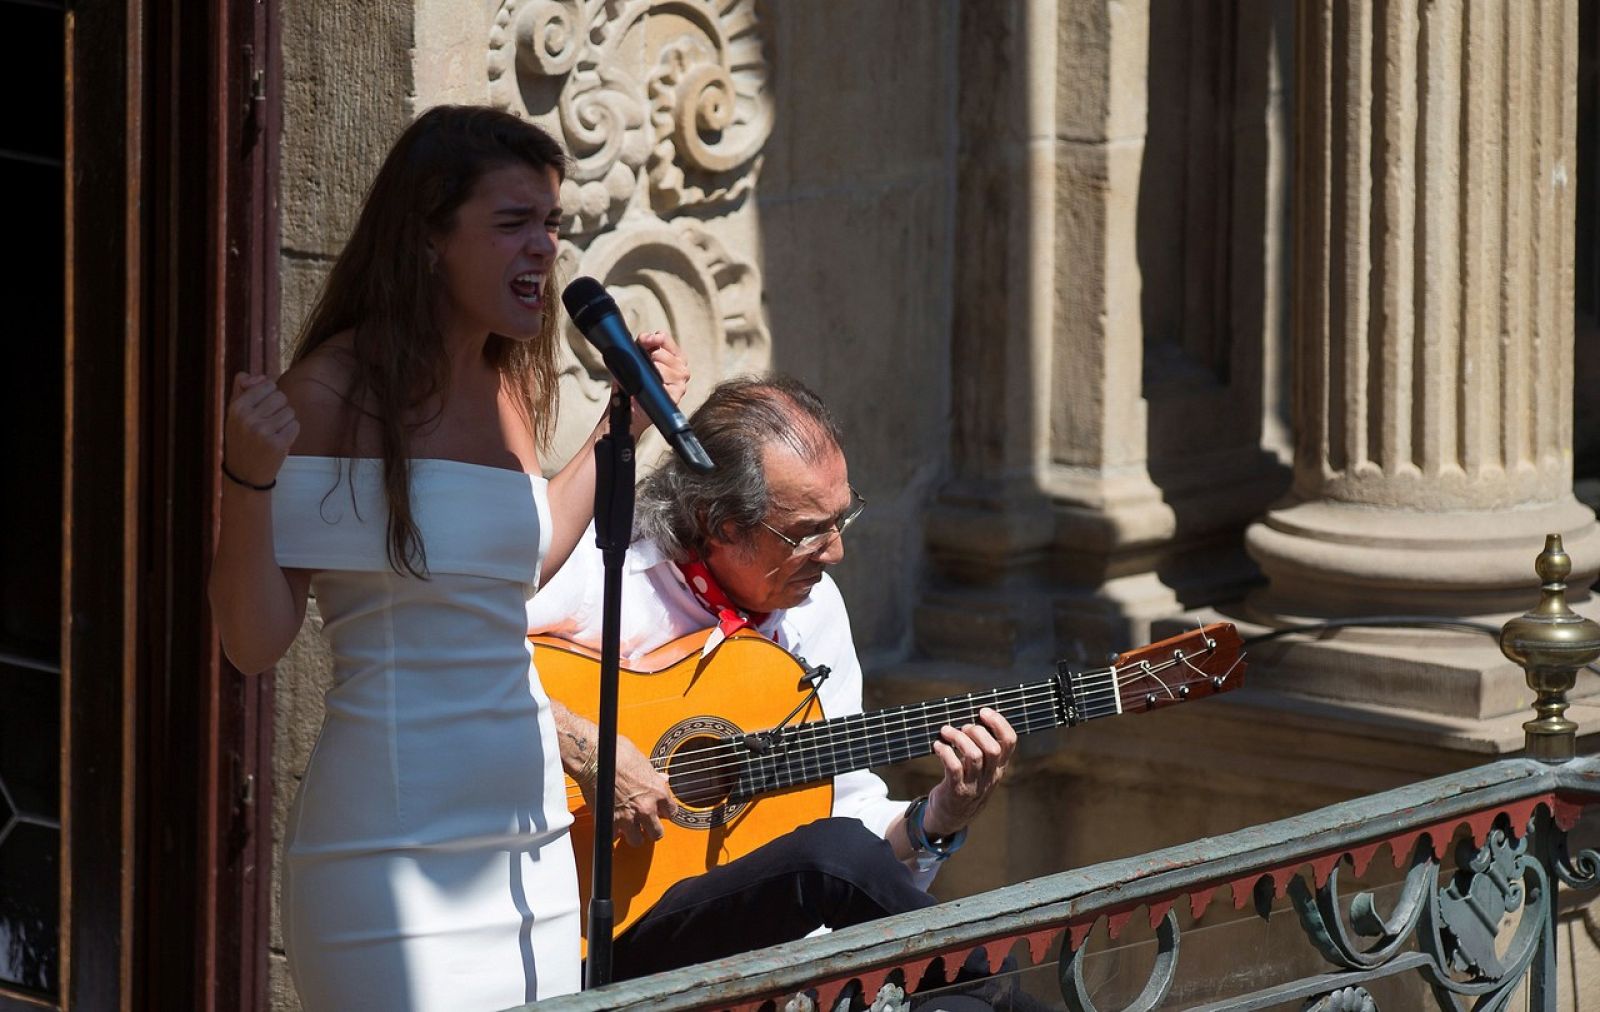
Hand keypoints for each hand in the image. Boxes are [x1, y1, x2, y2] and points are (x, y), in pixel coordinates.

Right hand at [224, 373, 297, 486]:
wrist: (244, 474)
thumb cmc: (242, 439)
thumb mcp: (235, 414)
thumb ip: (242, 389)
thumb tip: (260, 376)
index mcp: (236, 408)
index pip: (267, 384)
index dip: (269, 396)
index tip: (262, 409)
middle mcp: (248, 418)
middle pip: (281, 396)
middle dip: (279, 408)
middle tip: (268, 423)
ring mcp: (263, 432)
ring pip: (290, 411)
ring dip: (285, 421)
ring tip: (272, 433)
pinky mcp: (278, 444)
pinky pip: (295, 425)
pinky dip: (291, 432)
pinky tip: (279, 441)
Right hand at [609, 736, 676, 846]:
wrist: (594, 758)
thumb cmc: (616, 753)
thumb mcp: (643, 761)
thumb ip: (653, 776)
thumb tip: (661, 778)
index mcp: (658, 791)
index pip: (671, 811)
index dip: (664, 812)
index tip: (660, 811)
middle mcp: (646, 807)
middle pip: (657, 833)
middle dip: (651, 830)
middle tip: (645, 825)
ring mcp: (629, 817)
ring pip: (637, 840)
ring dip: (633, 835)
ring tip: (629, 829)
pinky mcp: (610, 821)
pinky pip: (613, 836)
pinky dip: (612, 833)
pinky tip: (611, 826)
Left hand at [627, 330, 689, 438]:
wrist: (628, 409)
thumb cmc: (634, 384)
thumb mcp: (637, 359)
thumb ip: (644, 344)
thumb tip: (647, 337)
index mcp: (675, 358)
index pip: (664, 339)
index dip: (652, 338)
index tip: (643, 341)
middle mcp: (682, 370)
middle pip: (661, 353)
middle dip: (648, 358)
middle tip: (642, 369)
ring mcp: (681, 384)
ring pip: (662, 368)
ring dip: (650, 372)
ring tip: (645, 381)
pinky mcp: (676, 397)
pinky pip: (664, 384)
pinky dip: (654, 385)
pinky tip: (650, 388)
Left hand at [923, 707, 1015, 837]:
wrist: (951, 818)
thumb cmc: (964, 784)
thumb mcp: (980, 770)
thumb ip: (981, 748)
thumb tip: (972, 718)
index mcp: (998, 767)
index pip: (1010, 742)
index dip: (999, 723)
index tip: (984, 711)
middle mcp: (990, 776)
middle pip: (993, 748)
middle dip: (977, 731)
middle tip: (962, 727)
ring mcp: (974, 785)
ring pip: (974, 756)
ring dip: (958, 738)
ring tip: (946, 732)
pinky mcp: (956, 791)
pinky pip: (954, 767)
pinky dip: (945, 752)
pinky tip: (938, 746)